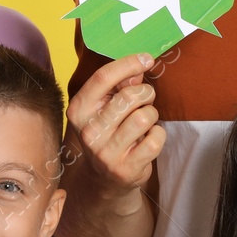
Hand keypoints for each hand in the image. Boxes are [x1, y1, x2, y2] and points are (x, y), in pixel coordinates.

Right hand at [65, 54, 164, 194]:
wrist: (105, 178)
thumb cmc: (109, 132)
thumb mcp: (106, 107)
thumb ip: (120, 85)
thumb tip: (140, 65)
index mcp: (79, 110)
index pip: (103, 78)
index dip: (129, 63)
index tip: (147, 58)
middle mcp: (89, 132)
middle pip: (128, 96)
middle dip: (145, 93)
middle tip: (146, 98)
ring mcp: (106, 152)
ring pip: (144, 117)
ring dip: (151, 114)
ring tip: (145, 120)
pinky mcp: (126, 168)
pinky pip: (155, 139)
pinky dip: (158, 134)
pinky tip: (149, 138)